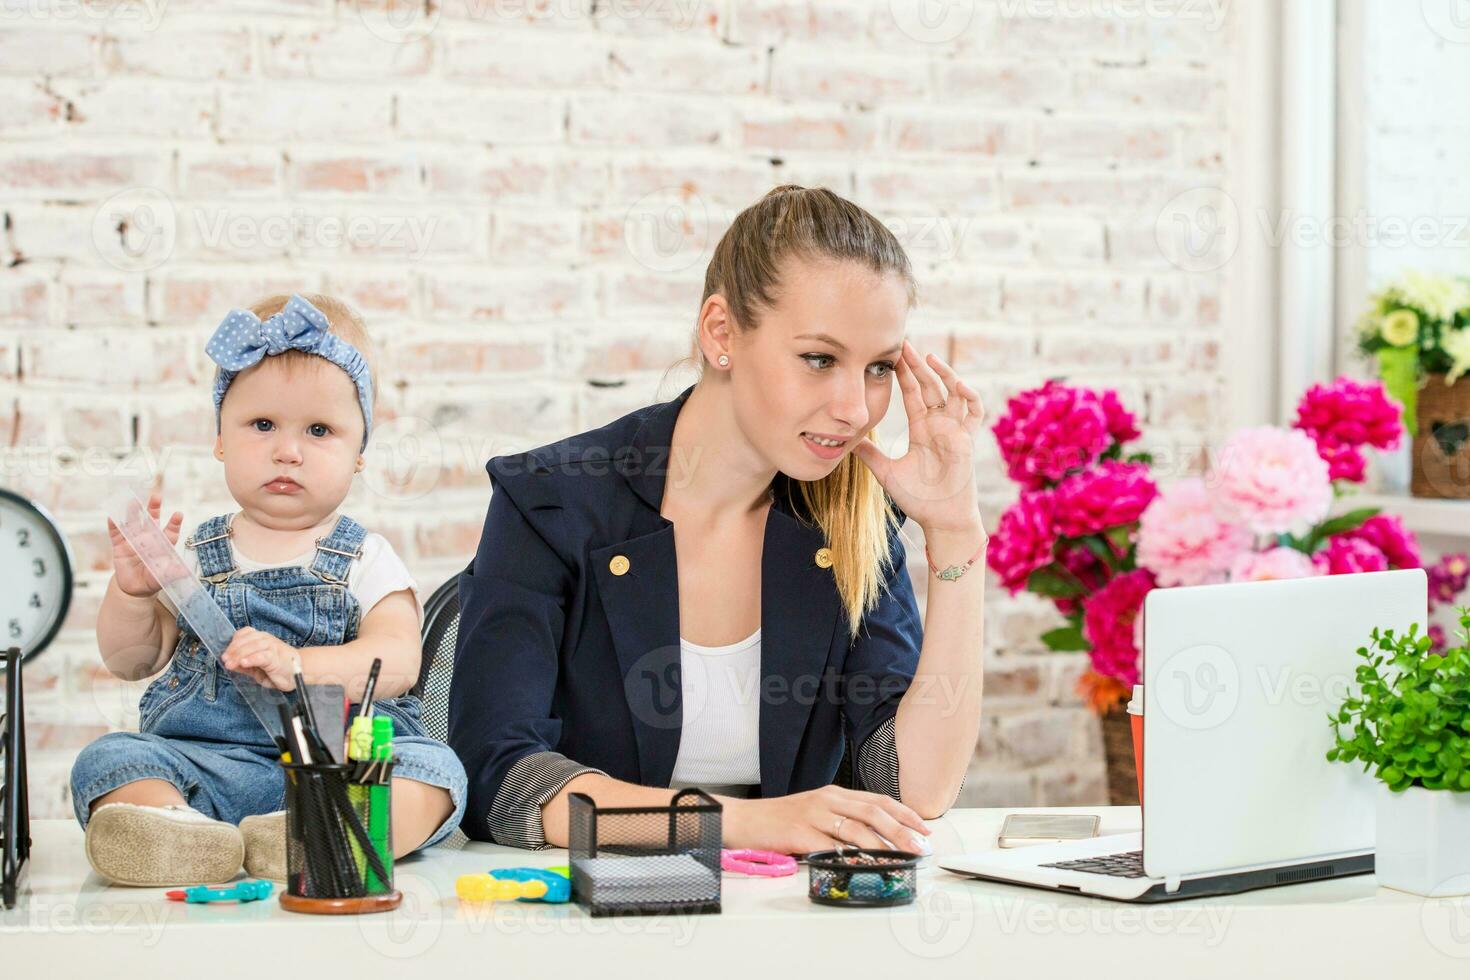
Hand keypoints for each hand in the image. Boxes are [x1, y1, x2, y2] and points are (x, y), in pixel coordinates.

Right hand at [108, 492, 181, 598]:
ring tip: (133, 501)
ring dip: (133, 512)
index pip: (170, 532)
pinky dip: (114, 525)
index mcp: (162, 545)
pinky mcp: (119, 545)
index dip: (174, 523)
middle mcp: (149, 539)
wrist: (134, 588)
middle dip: (154, 508)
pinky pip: (116, 533)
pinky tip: (112, 516)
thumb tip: (184, 571)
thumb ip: (172, 573)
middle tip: (157, 497)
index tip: (179, 514)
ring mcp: (133, 540)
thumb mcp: (163, 577)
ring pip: (133, 522)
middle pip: (152, 520)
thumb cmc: (152, 580)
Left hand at [221, 627, 299, 690]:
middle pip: (247, 639)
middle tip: (225, 660)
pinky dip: (252, 658)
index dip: (233, 642)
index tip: (225, 655)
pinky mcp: (277, 658)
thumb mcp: (257, 668)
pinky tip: (244, 663)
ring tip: (231, 664)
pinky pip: (263, 656)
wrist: (300, 672)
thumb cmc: (278, 669)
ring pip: (253, 645)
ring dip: (239, 654)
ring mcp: (273, 647)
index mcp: (261, 639)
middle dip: (233, 650)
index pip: (244, 634)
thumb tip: (230, 663)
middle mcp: (267, 640)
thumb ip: (245, 665)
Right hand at [724, 785, 930, 854]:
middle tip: (921, 847)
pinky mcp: (800, 832)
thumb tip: (874, 841)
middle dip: (902, 830)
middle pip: (874, 812)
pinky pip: (831, 846)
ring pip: (857, 828)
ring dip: (884, 845)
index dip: (904, 813)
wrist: (742, 820)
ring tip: (901, 858)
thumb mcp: (814, 812)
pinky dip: (851, 856)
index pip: (878, 800)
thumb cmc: (778, 821)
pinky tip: (866, 864)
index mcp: (833, 794)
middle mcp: (827, 800)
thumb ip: (840, 821)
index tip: (923, 828)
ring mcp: (813, 814)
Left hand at [851, 341, 985, 536]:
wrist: (941, 519)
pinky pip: (974, 411)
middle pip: (931, 386)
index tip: (893, 355)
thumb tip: (846, 443)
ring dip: (944, 373)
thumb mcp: (887, 472)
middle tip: (904, 344)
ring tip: (928, 357)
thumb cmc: (918, 499)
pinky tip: (956, 384)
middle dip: (918, 365)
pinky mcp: (968, 439)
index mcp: (922, 428)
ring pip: (953, 392)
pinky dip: (969, 395)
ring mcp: (955, 430)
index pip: (913, 393)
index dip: (904, 374)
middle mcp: (939, 425)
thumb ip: (870, 455)